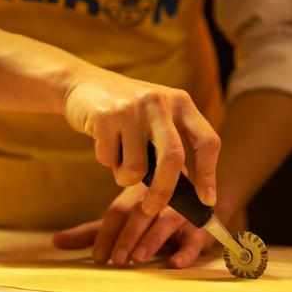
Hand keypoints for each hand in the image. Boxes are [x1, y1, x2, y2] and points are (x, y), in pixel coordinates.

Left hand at [53, 184, 214, 268]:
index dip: (107, 233)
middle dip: (128, 237)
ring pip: (167, 221)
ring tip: (139, 258)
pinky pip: (195, 237)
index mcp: (135, 193)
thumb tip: (56, 242)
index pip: (118, 210)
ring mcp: (180, 210)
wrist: (194, 204)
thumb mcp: (121, 222)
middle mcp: (157, 197)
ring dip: (152, 240)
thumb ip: (92, 232)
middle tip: (116, 259)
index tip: (97, 256)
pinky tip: (175, 263)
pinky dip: (186, 251)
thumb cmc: (149, 214)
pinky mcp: (200, 226)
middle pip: (140, 213)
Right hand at [63, 71, 220, 214]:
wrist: (82, 83)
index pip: (207, 141)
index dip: (209, 175)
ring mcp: (131, 108)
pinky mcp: (104, 116)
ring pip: (136, 168)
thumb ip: (173, 146)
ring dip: (125, 176)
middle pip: (173, 159)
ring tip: (119, 158)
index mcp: (181, 102)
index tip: (206, 200)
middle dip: (163, 191)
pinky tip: (103, 141)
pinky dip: (106, 161)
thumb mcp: (157, 118)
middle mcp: (159, 101)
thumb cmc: (127, 112)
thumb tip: (189, 194)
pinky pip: (109, 161)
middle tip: (152, 208)